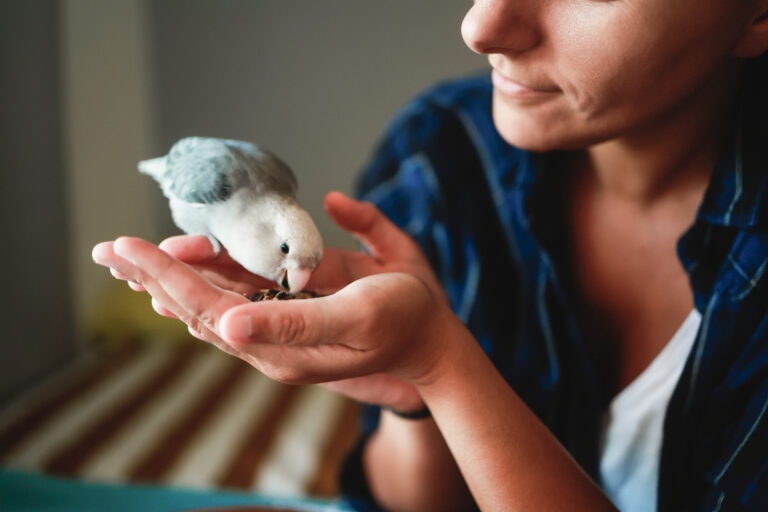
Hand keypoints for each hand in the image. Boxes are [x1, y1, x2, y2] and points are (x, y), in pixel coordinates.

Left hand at [92, 192, 452, 408]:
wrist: (427, 334)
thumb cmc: (401, 319)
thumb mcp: (357, 316)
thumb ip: (296, 323)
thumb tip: (227, 325)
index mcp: (279, 343)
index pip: (207, 307)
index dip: (167, 274)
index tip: (128, 246)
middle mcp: (269, 336)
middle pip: (197, 303)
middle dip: (153, 273)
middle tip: (109, 248)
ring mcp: (276, 322)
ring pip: (210, 298)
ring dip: (169, 275)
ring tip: (128, 258)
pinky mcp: (288, 307)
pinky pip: (234, 292)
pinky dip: (201, 274)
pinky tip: (176, 267)